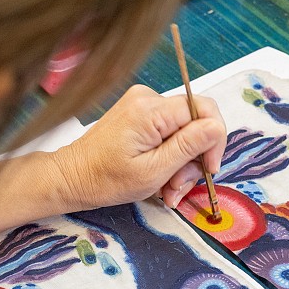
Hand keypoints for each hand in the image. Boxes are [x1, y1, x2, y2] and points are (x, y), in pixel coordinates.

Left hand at [52, 84, 226, 209]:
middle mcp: (148, 98)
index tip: (208, 170)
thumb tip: (216, 127)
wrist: (72, 177)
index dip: (214, 141)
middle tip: (176, 189)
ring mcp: (142, 105)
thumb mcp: (153, 171)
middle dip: (192, 160)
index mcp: (151, 110)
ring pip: (184, 131)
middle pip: (194, 123)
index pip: (205, 109)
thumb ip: (187, 147)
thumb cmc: (106, 180)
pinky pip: (169, 132)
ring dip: (180, 164)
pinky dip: (169, 157)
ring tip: (166, 190)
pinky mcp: (139, 114)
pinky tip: (159, 178)